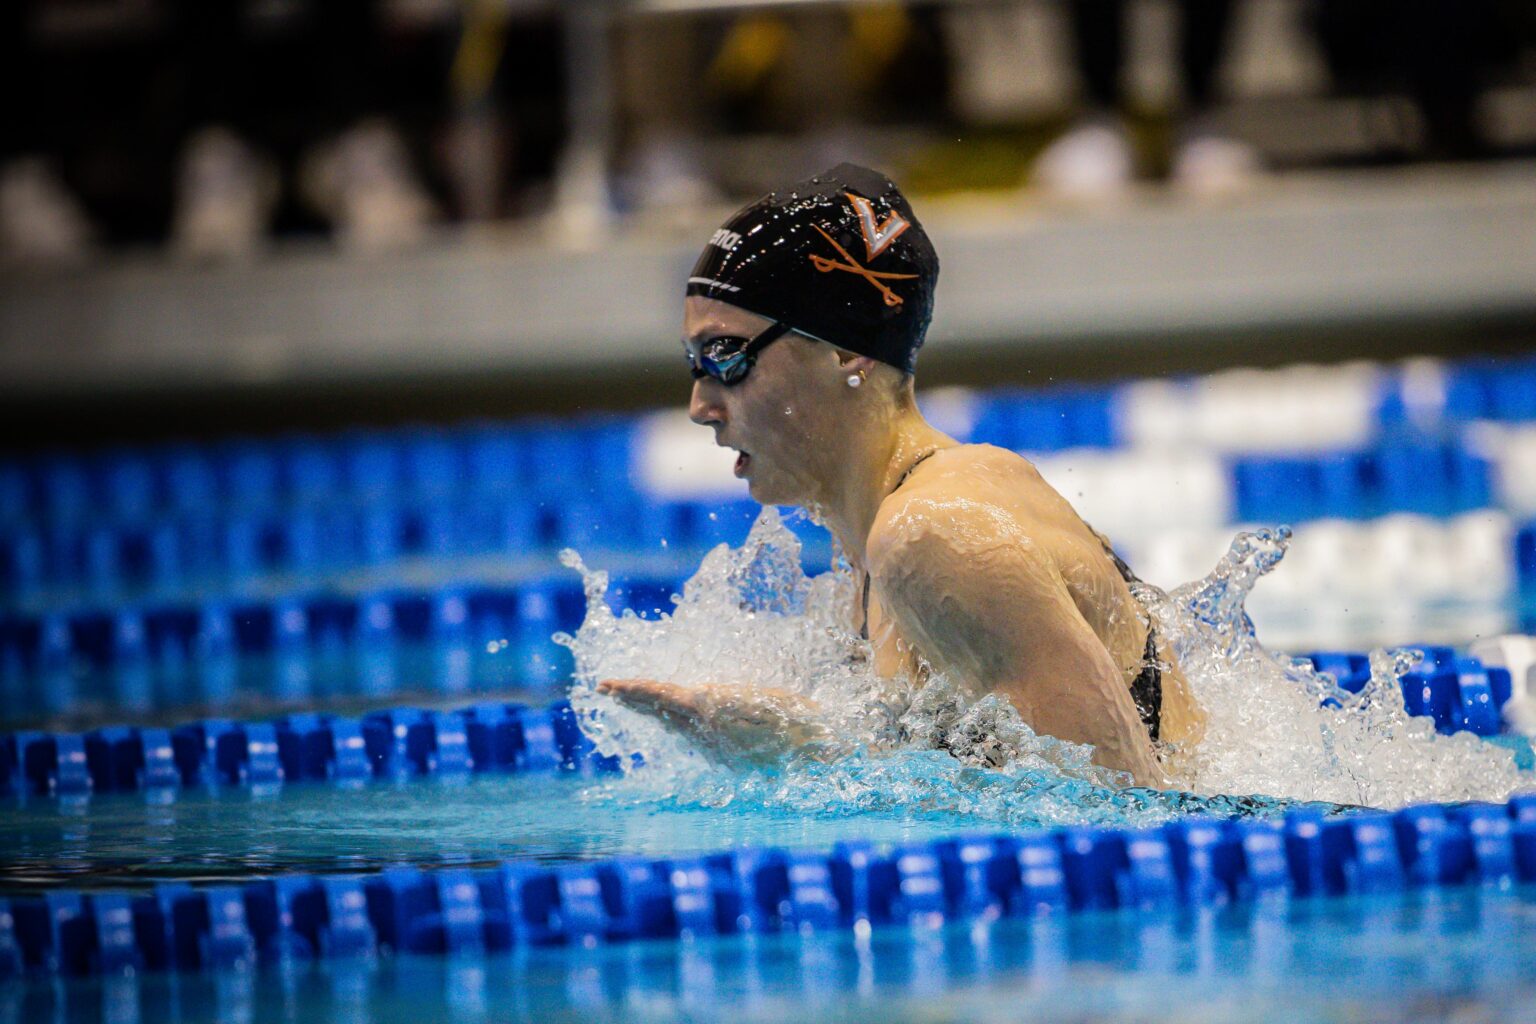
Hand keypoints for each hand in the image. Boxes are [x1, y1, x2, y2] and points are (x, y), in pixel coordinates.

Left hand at [595, 678, 832, 765]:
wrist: (818, 750)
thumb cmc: (793, 716)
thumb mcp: (755, 700)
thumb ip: (718, 701)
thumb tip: (688, 701)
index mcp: (710, 711)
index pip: (660, 697)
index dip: (632, 690)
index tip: (607, 684)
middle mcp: (705, 732)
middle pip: (659, 711)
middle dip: (631, 699)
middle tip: (604, 688)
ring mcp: (713, 747)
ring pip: (671, 724)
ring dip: (648, 710)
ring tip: (626, 699)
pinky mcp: (724, 756)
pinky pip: (689, 734)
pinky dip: (670, 721)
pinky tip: (664, 718)